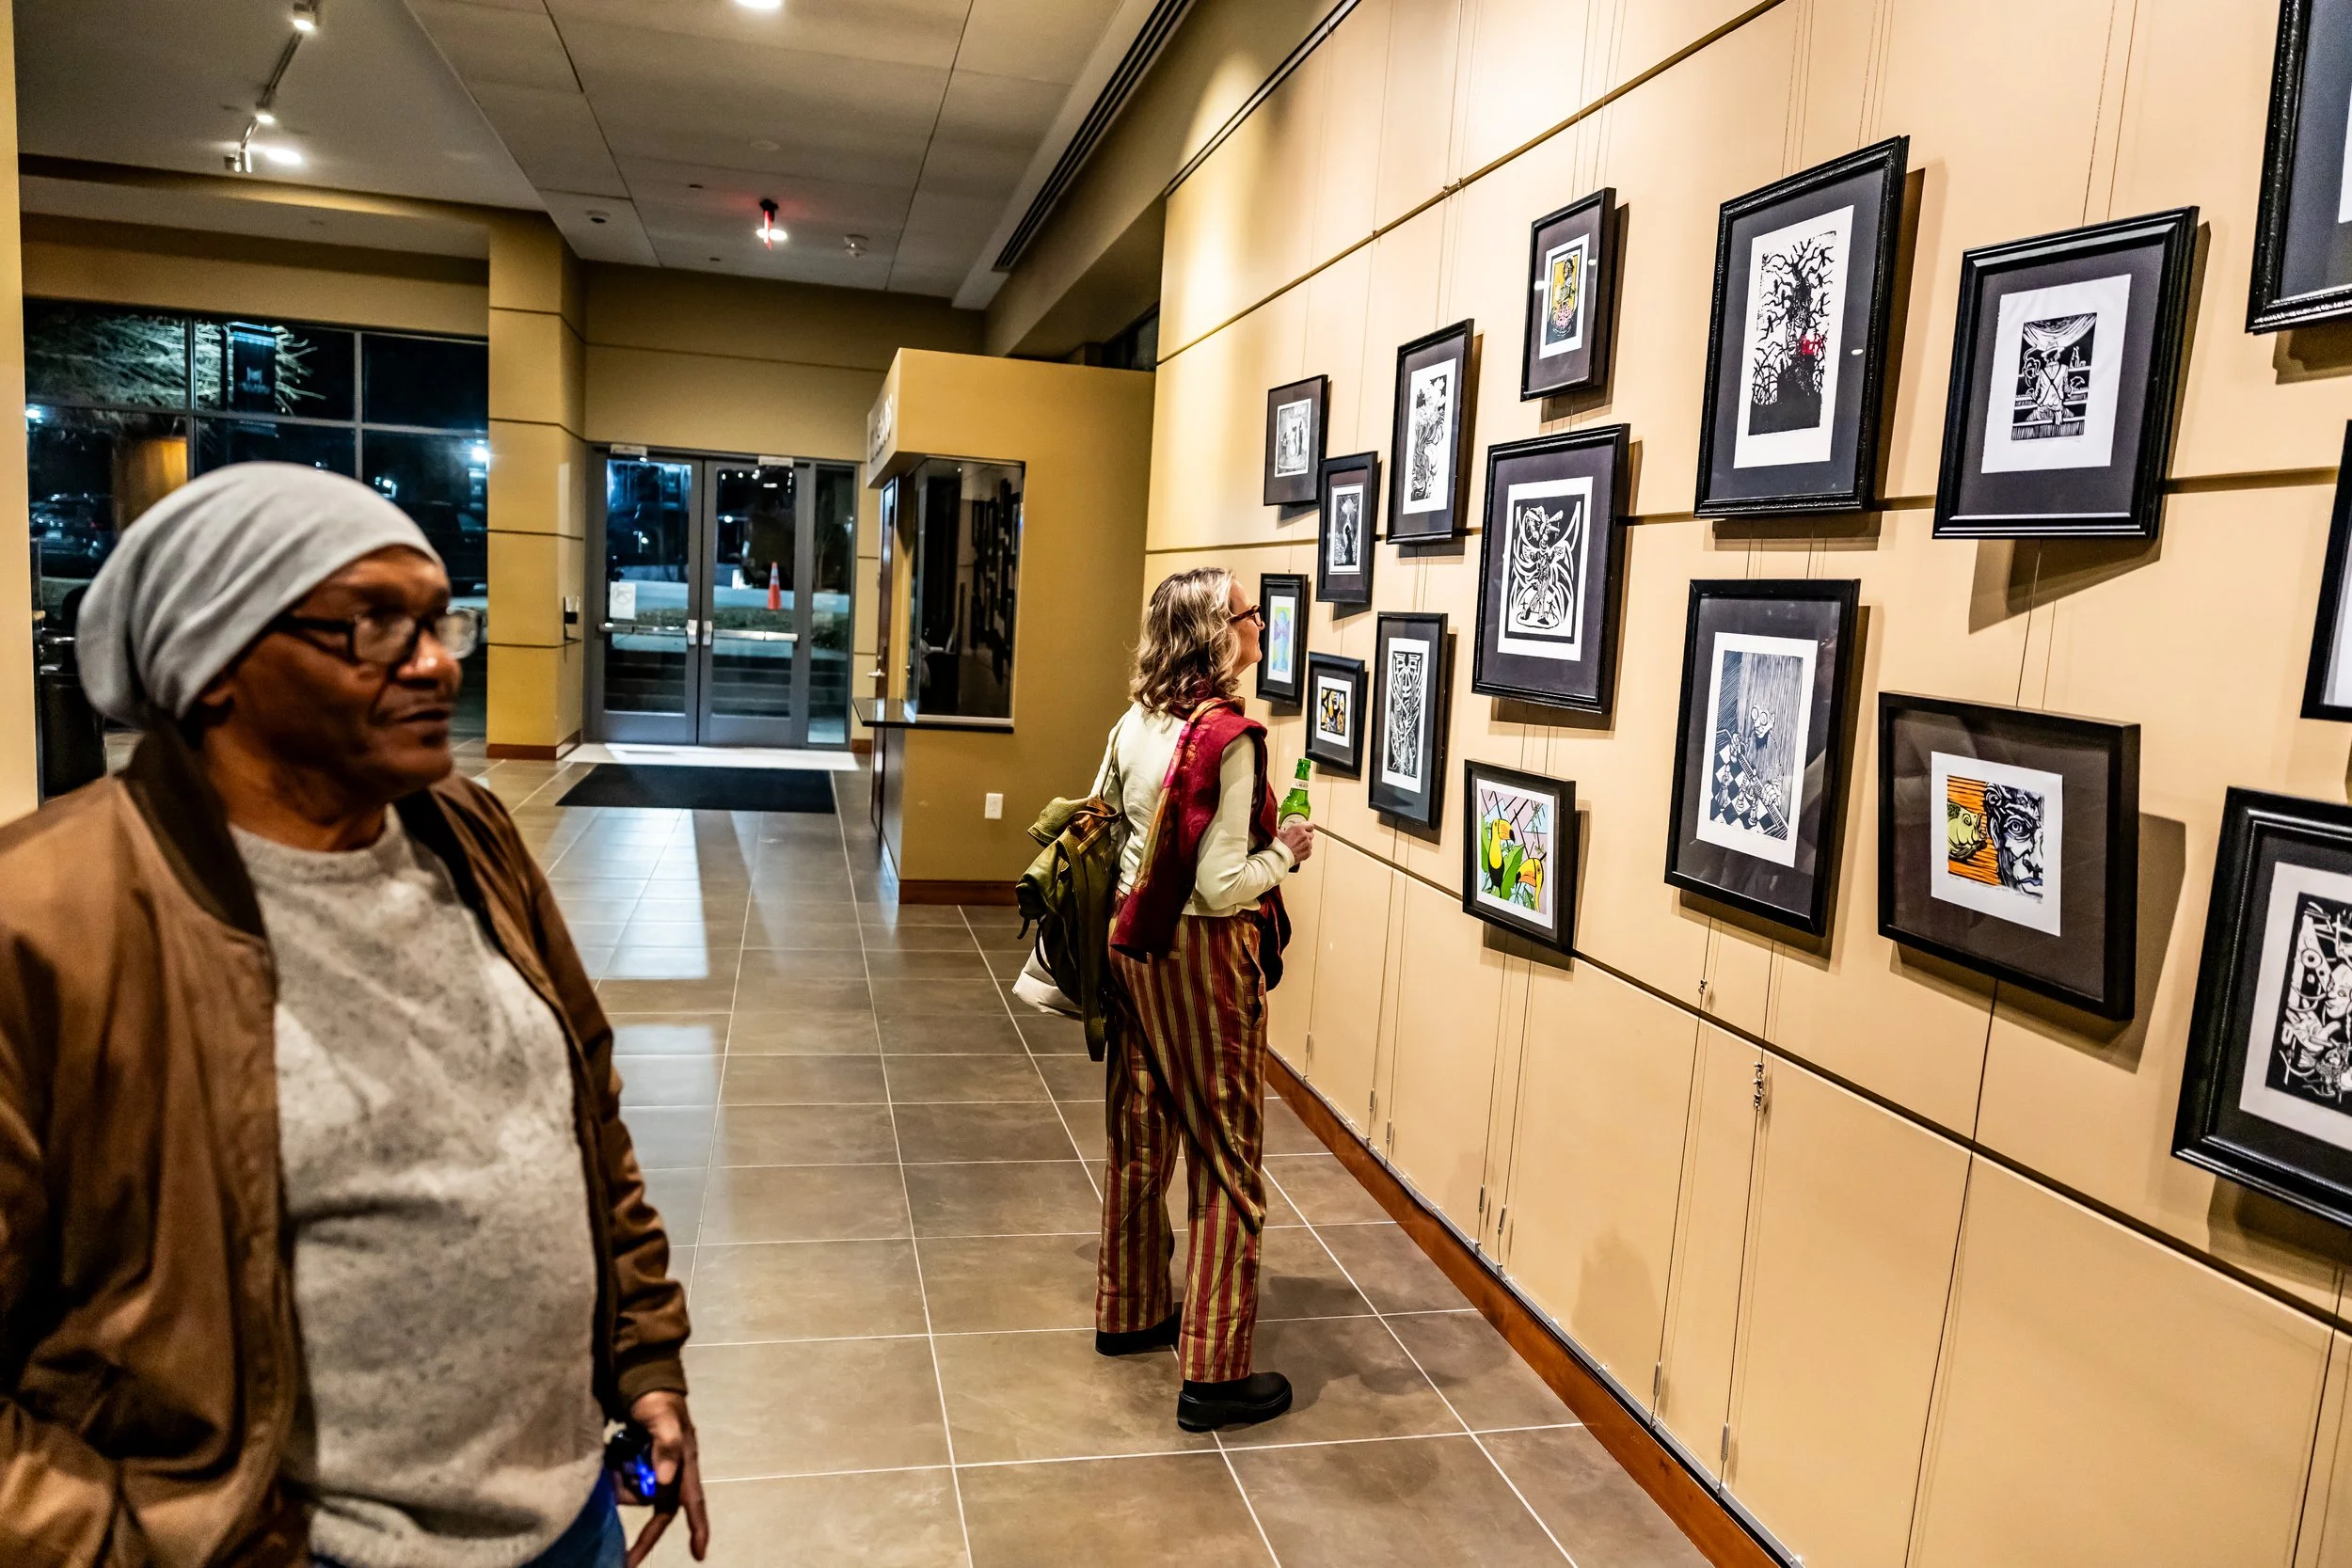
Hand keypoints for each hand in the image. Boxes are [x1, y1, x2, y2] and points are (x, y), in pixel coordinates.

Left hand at [622, 1391, 708, 1565]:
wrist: (641, 1382)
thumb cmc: (657, 1399)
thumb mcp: (663, 1418)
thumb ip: (666, 1446)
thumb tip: (664, 1480)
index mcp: (684, 1463)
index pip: (692, 1501)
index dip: (697, 1528)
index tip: (698, 1555)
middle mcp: (671, 1471)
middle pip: (658, 1508)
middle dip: (644, 1534)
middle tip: (626, 1559)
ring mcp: (653, 1469)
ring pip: (637, 1495)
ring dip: (622, 1489)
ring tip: (612, 1463)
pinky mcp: (636, 1464)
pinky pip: (625, 1483)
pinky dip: (615, 1479)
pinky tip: (609, 1460)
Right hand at [1277, 820, 1314, 863]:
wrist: (1280, 857)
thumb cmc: (1279, 846)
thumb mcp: (1278, 833)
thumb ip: (1281, 829)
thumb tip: (1278, 827)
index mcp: (1298, 828)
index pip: (1310, 825)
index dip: (1308, 827)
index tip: (1306, 829)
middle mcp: (1305, 835)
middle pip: (1311, 834)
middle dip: (1306, 836)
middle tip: (1298, 838)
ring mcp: (1308, 845)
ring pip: (1310, 843)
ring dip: (1305, 844)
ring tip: (1297, 846)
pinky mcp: (1308, 853)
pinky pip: (1309, 850)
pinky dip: (1305, 851)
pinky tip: (1297, 851)